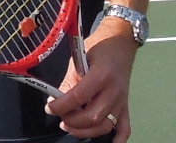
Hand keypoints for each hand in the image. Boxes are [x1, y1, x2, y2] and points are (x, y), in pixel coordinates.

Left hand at [45, 24, 137, 141]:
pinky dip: (117, 140)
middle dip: (72, 121)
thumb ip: (69, 81)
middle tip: (60, 117)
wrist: (120, 42)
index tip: (49, 107)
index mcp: (101, 75)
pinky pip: (125, 128)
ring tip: (70, 126)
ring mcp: (122, 101)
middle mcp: (114, 91)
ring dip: (86, 131)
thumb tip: (55, 100)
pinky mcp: (126, 106)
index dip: (61, 105)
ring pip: (105, 126)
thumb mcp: (79, 59)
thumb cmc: (97, 47)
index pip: (78, 96)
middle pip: (93, 116)